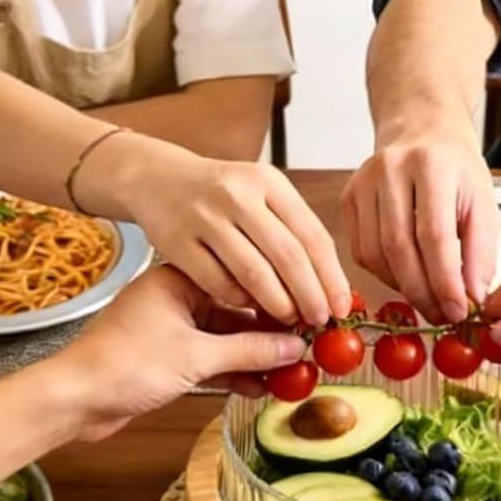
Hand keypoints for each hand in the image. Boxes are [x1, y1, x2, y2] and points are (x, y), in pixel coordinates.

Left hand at [51, 265, 306, 439]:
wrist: (72, 400)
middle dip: (273, 330)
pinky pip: (213, 358)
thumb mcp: (196, 356)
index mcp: (180, 277)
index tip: (311, 311)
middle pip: (238, 308)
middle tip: (311, 344)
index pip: (242, 276)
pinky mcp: (169, 356)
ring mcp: (173, 327)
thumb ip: (249, 350)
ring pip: (228, 337)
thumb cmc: (122, 364)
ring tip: (293, 371)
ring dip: (257, 355)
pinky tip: (262, 386)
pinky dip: (235, 371)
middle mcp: (178, 296)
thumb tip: (294, 348)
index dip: (279, 295)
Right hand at [103, 140, 350, 328]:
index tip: (342, 306)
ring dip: (278, 304)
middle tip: (320, 321)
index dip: (331, 277)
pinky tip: (250, 307)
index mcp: (268, 182)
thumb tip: (330, 286)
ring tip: (290, 319)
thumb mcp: (261, 194)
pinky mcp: (178, 242)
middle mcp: (239, 195)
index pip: (312, 235)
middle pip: (288, 256)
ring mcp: (205, 217)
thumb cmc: (221, 194)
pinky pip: (218, 283)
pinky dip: (239, 300)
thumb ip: (292, 230)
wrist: (158, 178)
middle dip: (310, 296)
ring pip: (254, 273)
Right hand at [343, 131, 497, 323]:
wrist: (421, 129)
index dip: (444, 281)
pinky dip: (384, 274)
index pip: (434, 235)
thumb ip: (480, 251)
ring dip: (402, 288)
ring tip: (428, 301)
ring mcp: (363, 182)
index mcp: (431, 165)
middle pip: (399, 247)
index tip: (459, 311)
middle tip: (442, 316)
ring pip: (375, 254)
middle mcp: (391, 169)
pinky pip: (361, 251)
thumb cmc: (454, 167)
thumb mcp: (482, 201)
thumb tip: (472, 297)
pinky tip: (406, 278)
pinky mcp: (348, 197)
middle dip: (422, 292)